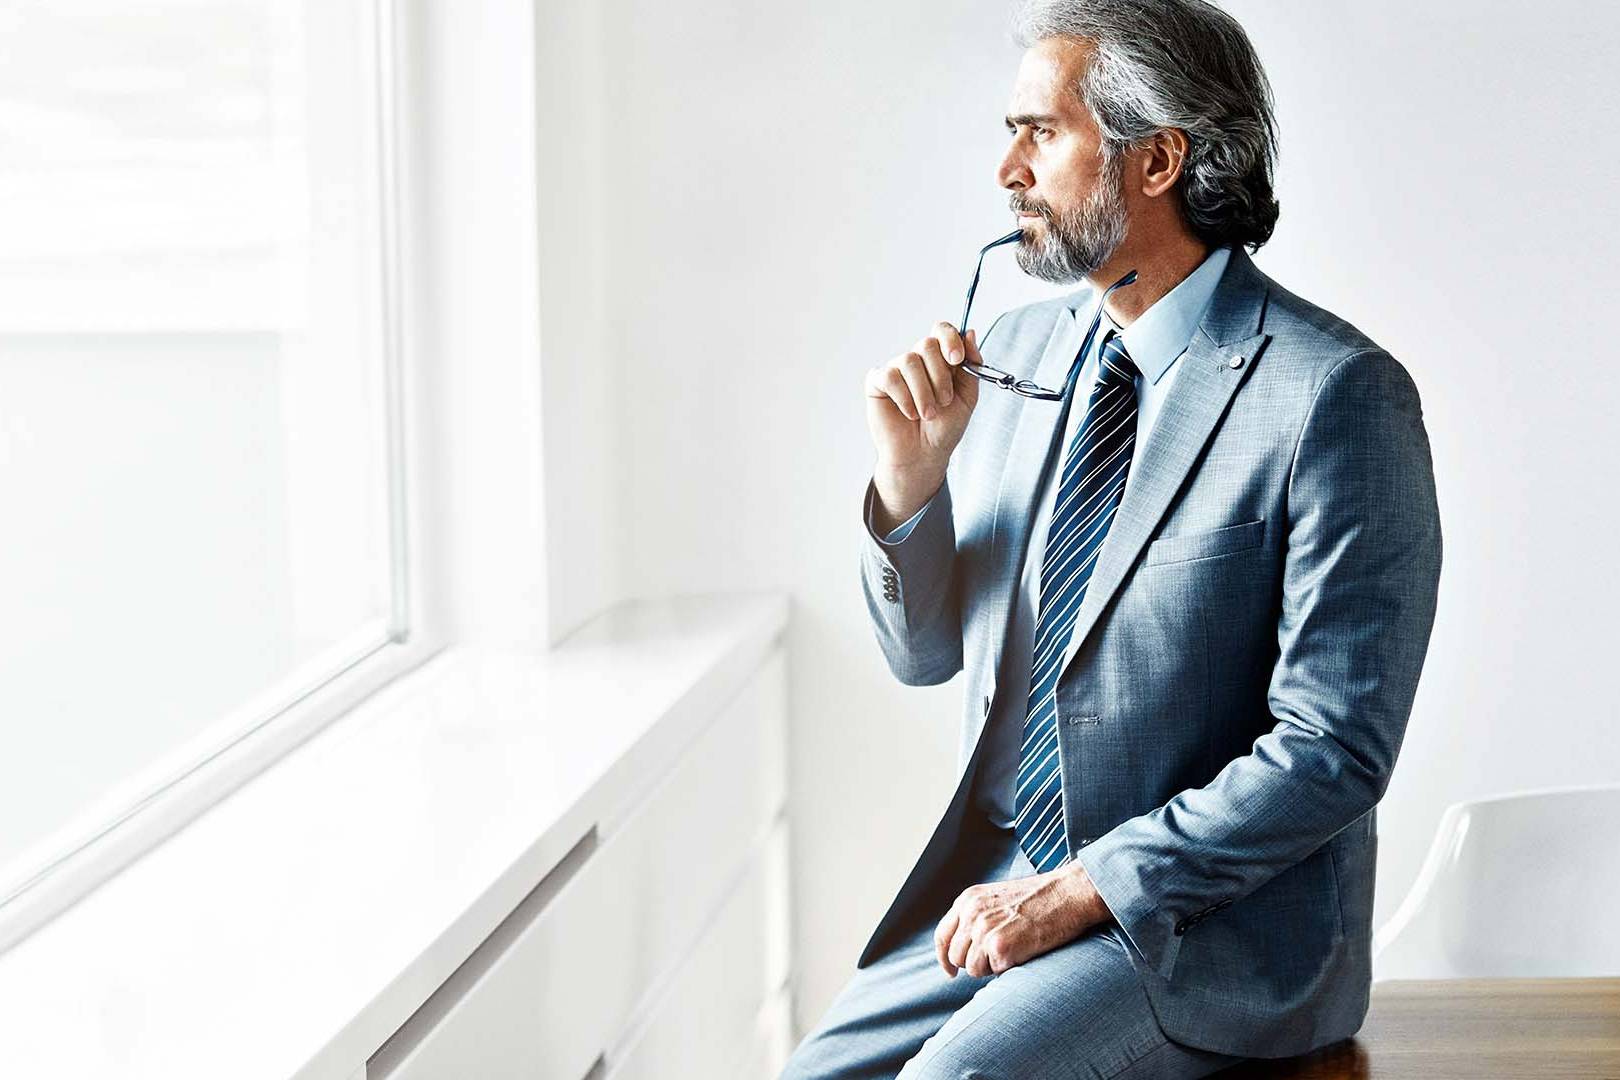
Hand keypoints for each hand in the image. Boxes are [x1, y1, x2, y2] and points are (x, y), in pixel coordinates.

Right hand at [864, 321, 983, 472]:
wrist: (924, 455)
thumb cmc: (944, 428)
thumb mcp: (968, 397)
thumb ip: (972, 366)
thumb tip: (971, 333)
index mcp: (940, 359)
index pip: (942, 330)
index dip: (950, 339)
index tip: (956, 360)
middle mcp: (917, 360)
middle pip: (927, 344)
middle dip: (940, 376)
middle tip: (944, 401)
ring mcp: (896, 370)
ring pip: (909, 361)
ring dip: (923, 392)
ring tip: (928, 414)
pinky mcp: (877, 383)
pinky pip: (889, 376)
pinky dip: (904, 397)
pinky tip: (909, 413)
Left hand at [934, 860, 1111, 977]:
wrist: (1067, 893)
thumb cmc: (1040, 899)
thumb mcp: (997, 898)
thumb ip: (977, 916)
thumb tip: (965, 945)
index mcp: (968, 900)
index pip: (943, 935)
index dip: (944, 957)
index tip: (951, 971)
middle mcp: (971, 913)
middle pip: (956, 956)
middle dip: (975, 962)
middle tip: (1000, 954)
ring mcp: (983, 930)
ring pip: (973, 969)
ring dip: (992, 966)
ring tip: (1015, 947)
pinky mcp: (999, 946)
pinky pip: (994, 972)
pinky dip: (1008, 967)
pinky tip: (1023, 950)